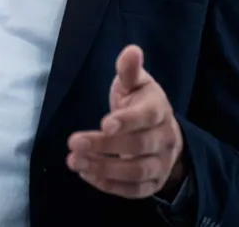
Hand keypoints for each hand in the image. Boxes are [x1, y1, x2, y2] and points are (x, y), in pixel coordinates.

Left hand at [67, 45, 184, 198]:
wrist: (162, 133)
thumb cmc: (141, 103)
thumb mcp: (136, 84)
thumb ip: (129, 71)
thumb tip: (131, 50)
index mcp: (159, 110)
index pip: (147, 117)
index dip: (127, 121)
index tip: (104, 123)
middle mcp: (164, 139)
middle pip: (138, 145)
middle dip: (105, 146)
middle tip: (74, 142)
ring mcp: (160, 164)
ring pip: (136, 171)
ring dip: (104, 169)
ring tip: (74, 161)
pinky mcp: (152, 183)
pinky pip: (134, 190)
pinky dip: (110, 185)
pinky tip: (86, 174)